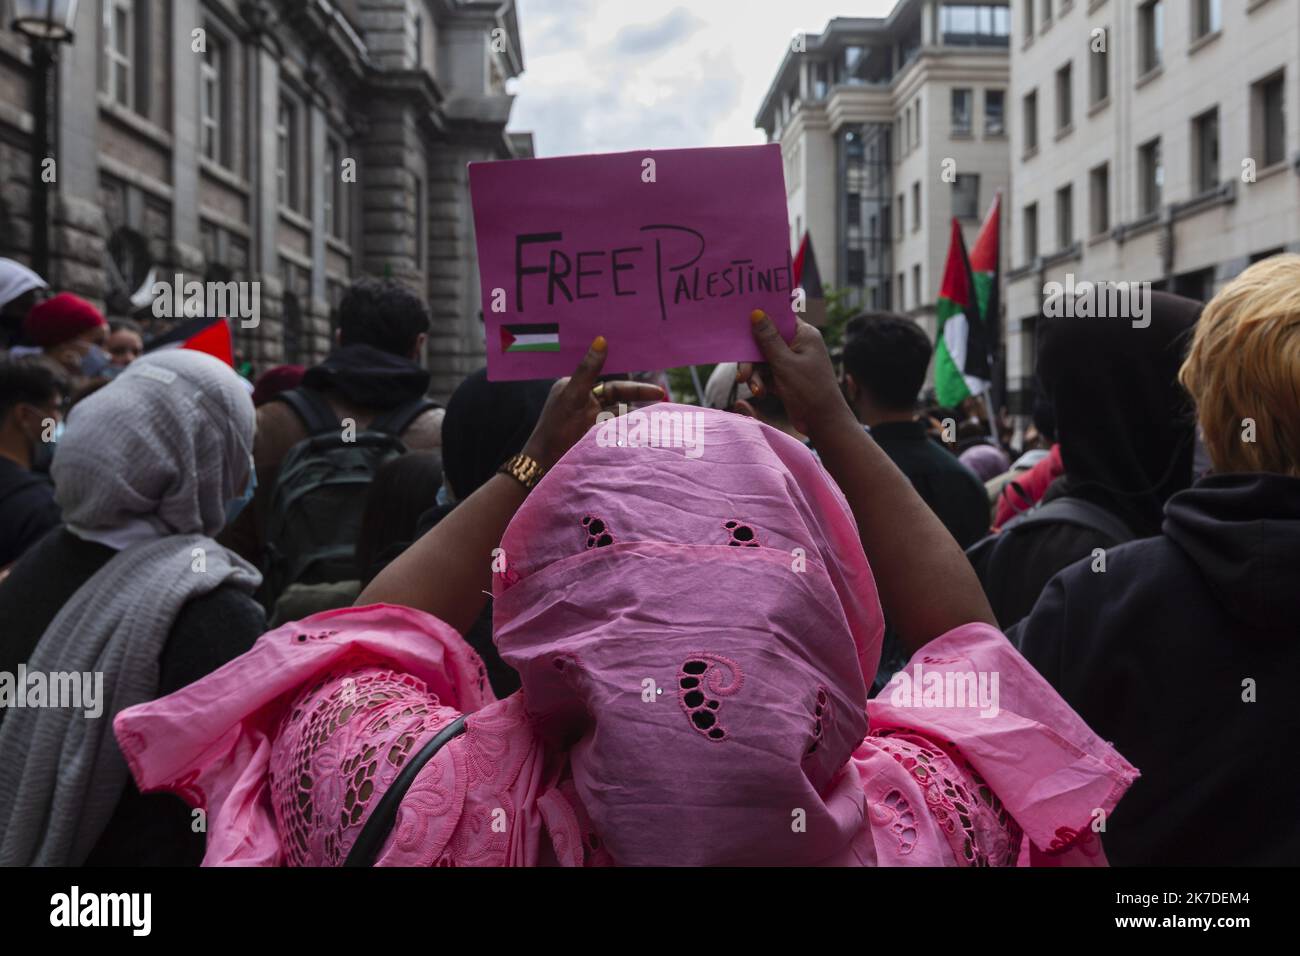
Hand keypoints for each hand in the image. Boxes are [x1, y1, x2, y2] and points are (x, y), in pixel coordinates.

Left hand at [522, 336, 665, 469]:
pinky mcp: (589, 441)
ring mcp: (587, 425)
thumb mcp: (574, 396)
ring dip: (634, 425)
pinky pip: (613, 436)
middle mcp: (583, 404)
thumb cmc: (555, 430)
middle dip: (640, 408)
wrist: (542, 467)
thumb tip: (602, 338)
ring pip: (618, 421)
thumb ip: (589, 369)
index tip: (660, 393)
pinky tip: (640, 441)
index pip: (615, 388)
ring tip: (655, 430)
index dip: (638, 390)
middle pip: (620, 404)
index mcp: (577, 390)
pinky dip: (625, 437)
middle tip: (665, 414)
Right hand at [737, 310, 853, 439]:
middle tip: (742, 374)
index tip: (742, 322)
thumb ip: (768, 338)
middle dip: (752, 359)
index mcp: (804, 335)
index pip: (779, 318)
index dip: (761, 319)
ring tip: (755, 389)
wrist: (823, 422)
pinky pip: (766, 373)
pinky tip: (760, 393)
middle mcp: (798, 345)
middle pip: (765, 341)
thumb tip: (756, 313)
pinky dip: (761, 382)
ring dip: (755, 374)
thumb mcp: (784, 362)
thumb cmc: (809, 389)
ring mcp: (791, 362)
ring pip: (762, 360)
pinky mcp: (785, 378)